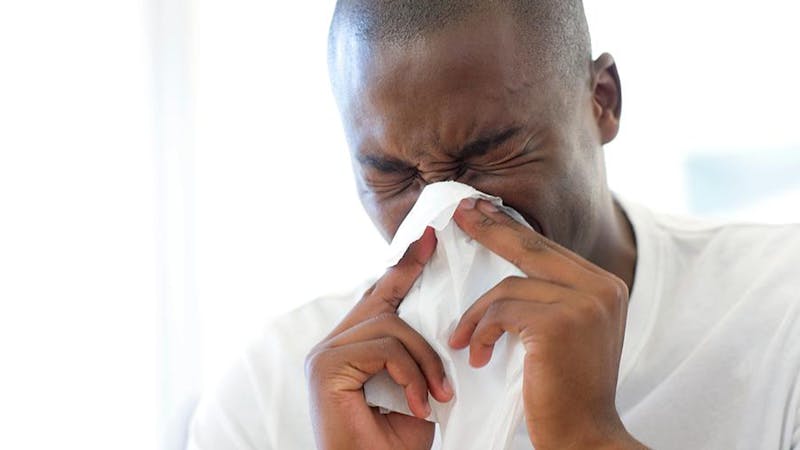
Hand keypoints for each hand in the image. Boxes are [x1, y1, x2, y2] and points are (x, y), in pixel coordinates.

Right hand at [305, 227, 453, 449]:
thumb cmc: (394, 443)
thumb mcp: (416, 389)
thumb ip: (416, 355)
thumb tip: (445, 323)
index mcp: (352, 349)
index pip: (379, 299)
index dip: (402, 269)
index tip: (426, 241)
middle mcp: (332, 345)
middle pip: (379, 299)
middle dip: (408, 273)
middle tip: (433, 246)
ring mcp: (326, 353)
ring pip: (390, 325)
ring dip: (425, 359)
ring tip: (438, 395)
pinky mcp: (327, 366)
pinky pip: (384, 347)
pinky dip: (411, 374)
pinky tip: (420, 405)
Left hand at [450, 199, 646, 448]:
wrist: (584, 436)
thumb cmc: (566, 387)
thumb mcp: (568, 331)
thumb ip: (553, 295)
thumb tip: (513, 260)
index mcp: (606, 286)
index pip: (549, 249)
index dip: (511, 228)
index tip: (482, 211)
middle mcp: (602, 288)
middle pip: (531, 249)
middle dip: (490, 230)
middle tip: (460, 214)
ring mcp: (584, 304)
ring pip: (508, 288)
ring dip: (477, 316)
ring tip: (462, 339)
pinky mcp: (559, 324)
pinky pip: (500, 313)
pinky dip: (480, 332)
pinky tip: (476, 355)